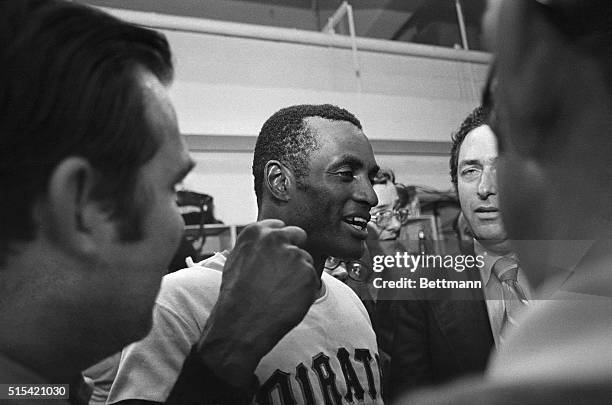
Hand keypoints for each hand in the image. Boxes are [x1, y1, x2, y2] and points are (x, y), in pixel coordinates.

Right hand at [196, 219, 317, 386]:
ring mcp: (295, 255)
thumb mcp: (236, 260)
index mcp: (256, 232)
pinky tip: (287, 300)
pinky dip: (304, 290)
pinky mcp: (309, 274)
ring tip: (279, 292)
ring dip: (298, 274)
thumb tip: (268, 240)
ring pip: (305, 260)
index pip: (279, 226)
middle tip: (284, 273)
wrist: (242, 323)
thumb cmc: (236, 295)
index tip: (278, 252)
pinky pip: (312, 279)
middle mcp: (277, 238)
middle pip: (298, 235)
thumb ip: (256, 245)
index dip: (281, 241)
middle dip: (295, 250)